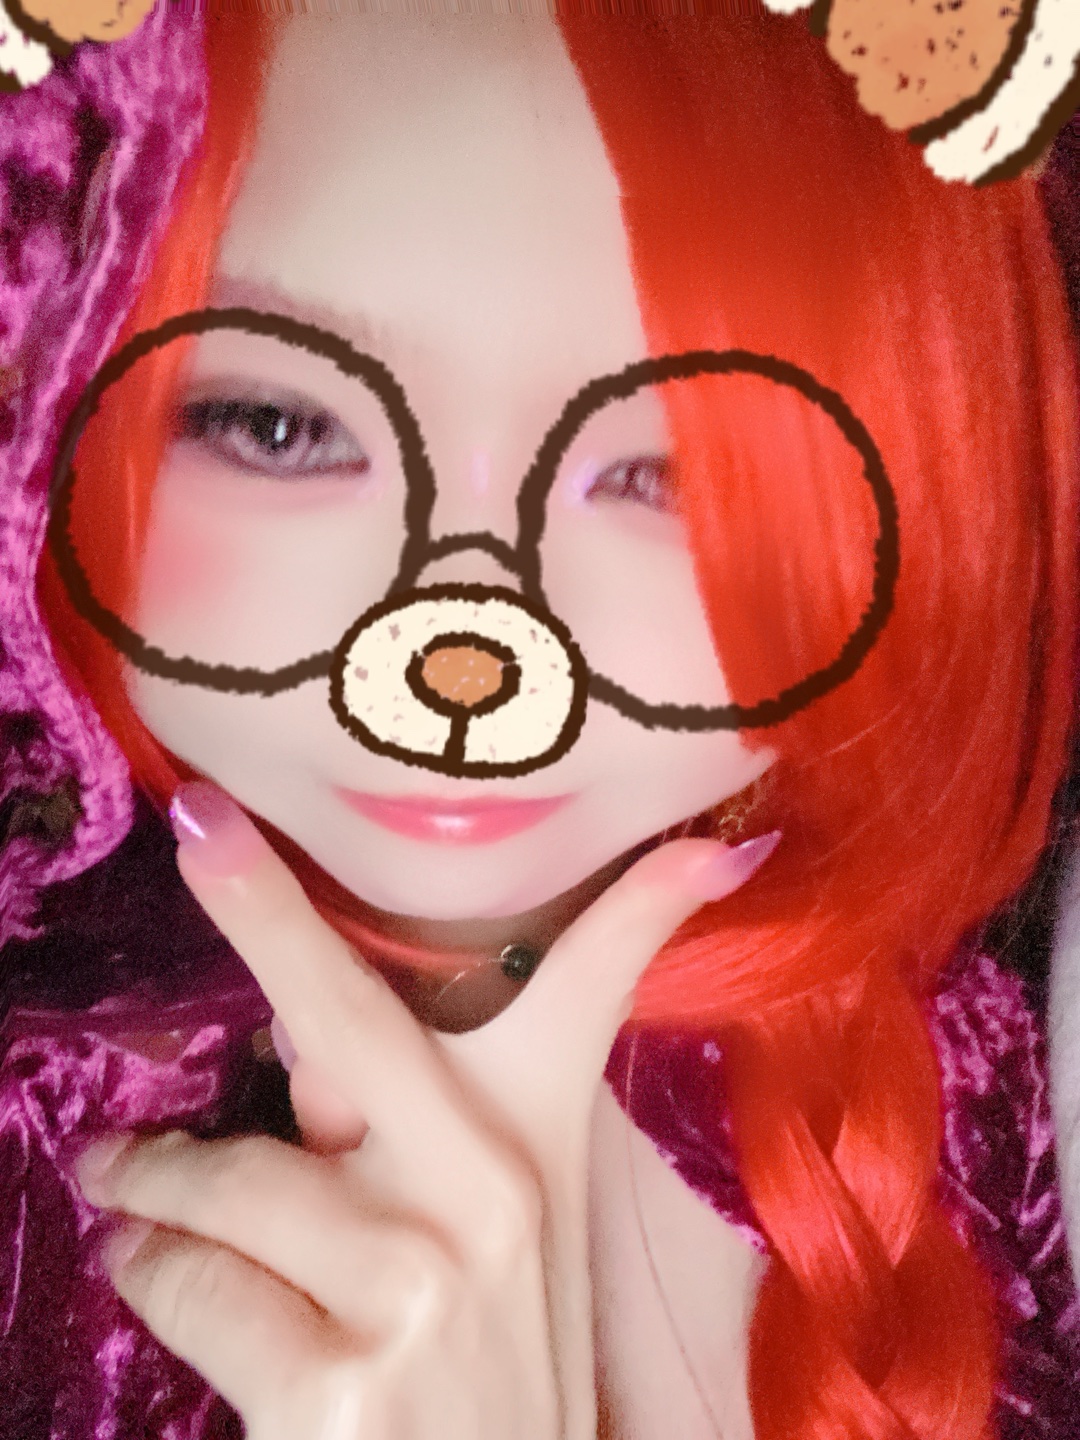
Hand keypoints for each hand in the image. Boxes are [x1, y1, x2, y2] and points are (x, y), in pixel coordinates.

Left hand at [76, 786, 777, 1439]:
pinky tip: (151, 1266)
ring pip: (228, 1179)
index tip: (706, 842)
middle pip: (356, 1022)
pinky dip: (150, 1269)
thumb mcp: (485, 1233)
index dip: (649, 901)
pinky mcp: (344, 1386)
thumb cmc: (479, 1360)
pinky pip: (190, 1281)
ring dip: (153, 1183)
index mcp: (537, 1136)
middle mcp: (493, 1191)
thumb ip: (411, 1135)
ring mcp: (422, 1285)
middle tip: (197, 833)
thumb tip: (297, 1055)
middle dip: (269, 913)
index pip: (604, 988)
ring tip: (130, 1188)